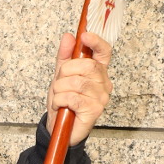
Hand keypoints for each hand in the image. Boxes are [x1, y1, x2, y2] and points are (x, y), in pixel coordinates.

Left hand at [47, 29, 113, 144]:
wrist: (59, 127)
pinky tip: (60, 105)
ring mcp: (101, 97)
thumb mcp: (60, 76)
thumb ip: (65, 57)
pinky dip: (60, 100)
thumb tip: (68, 37)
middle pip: (87, 66)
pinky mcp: (95, 110)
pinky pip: (73, 98)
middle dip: (66, 72)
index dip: (96, 42)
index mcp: (97, 72)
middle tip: (59, 82)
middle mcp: (103, 83)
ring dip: (60, 89)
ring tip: (58, 96)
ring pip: (77, 82)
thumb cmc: (63, 102)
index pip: (104, 52)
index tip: (85, 35)